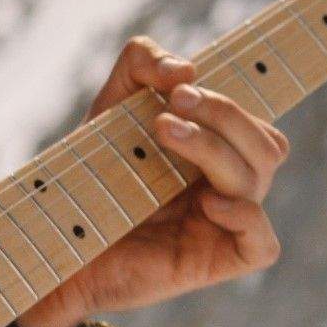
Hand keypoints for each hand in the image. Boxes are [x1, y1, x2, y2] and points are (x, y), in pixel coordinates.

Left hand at [17, 36, 290, 326]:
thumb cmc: (93, 177)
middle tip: (170, 108)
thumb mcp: (111, 107)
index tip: (179, 85)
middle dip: (223, 114)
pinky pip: (264, 245)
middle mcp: (228, 186)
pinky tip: (209, 202)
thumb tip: (185, 68)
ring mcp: (225, 224)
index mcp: (216, 152)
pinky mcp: (216, 261)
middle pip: (266, 144)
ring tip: (164, 133)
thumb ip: (140, 65)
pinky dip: (247, 217)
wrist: (60, 241)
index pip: (254, 122)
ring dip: (215, 147)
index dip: (230, 101)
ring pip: (258, 178)